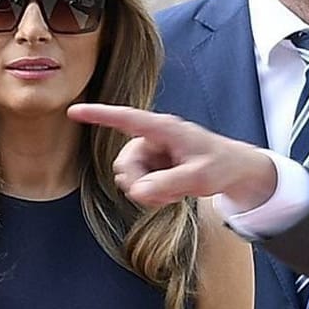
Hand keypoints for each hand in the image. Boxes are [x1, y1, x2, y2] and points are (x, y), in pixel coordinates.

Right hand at [68, 103, 276, 208]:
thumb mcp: (200, 178)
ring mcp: (152, 152)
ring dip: (148, 191)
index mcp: (164, 129)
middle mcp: (154, 138)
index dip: (99, 115)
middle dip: (137, 184)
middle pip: (124, 162)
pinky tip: (172, 192)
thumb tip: (138, 191)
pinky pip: (139, 184)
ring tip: (175, 192)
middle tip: (162, 197)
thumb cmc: (221, 165)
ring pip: (130, 176)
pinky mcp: (154, 165)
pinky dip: (153, 193)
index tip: (74, 111)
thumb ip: (169, 184)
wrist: (234, 170)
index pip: (126, 119)